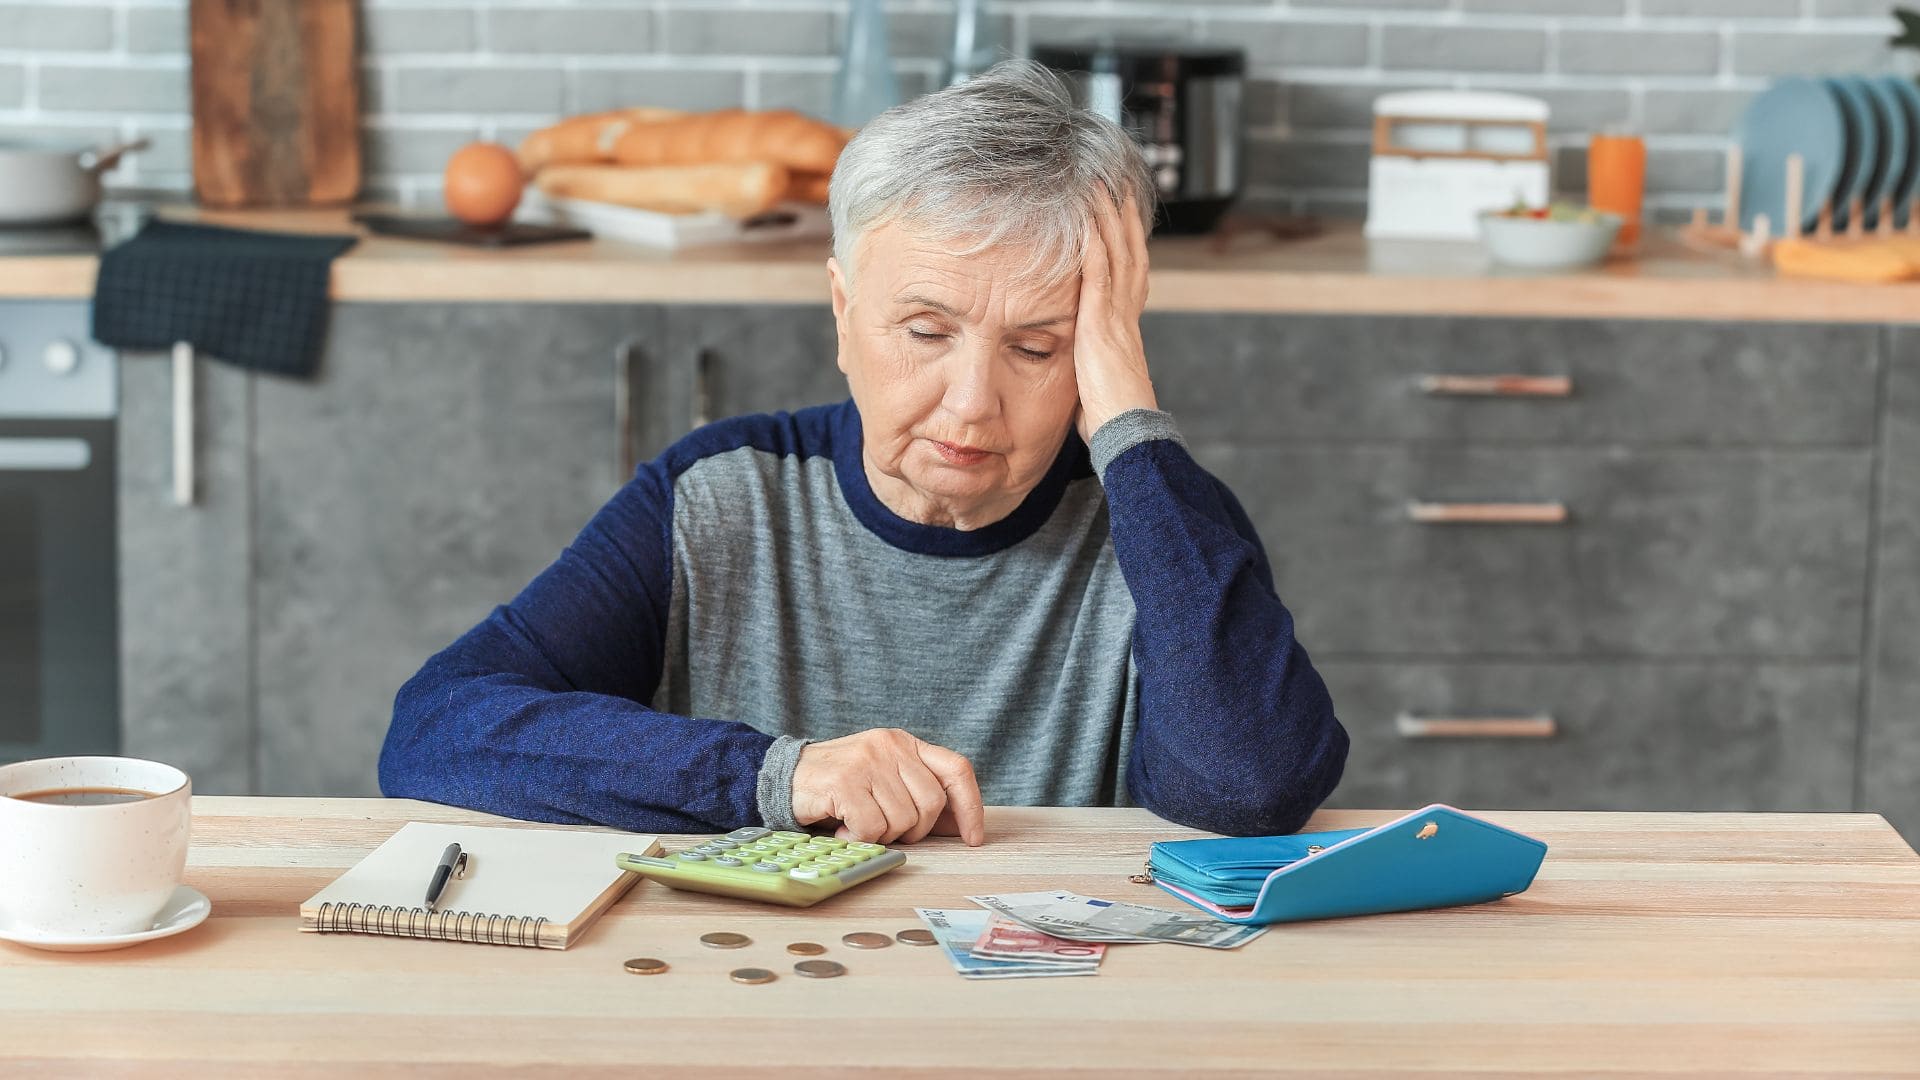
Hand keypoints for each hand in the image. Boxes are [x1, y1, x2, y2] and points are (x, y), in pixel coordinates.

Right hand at [789, 728, 986, 845]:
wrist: (785, 777)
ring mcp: (867, 762)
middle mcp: (890, 746)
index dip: (971, 806)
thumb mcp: (885, 781)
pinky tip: (843, 829)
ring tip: (858, 824)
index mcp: (905, 743)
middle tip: (884, 829)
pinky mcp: (845, 782)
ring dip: (881, 835)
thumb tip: (963, 827)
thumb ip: (920, 799)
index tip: (973, 838)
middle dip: (913, 830)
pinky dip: (858, 839)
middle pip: (931, 804)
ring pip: (902, 821)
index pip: (957, 769)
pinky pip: (872, 829)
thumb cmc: (840, 786)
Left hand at [1072, 188, 1156, 443]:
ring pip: (1116, 254)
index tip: (1121, 214)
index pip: (1128, 274)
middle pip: (1128, 253)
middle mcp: (1126, 315)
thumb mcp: (1096, 381)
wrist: (1127, 434)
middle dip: (1122, 217)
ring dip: (1108, 217)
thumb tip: (1077, 364)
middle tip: (1115, 184)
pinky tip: (1087, 217)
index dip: (1127, 242)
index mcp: (1125, 328)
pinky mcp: (1101, 323)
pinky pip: (1099, 272)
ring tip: (1100, 186)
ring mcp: (1116, 316)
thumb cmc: (1111, 419)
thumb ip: (1089, 362)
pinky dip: (1095, 242)